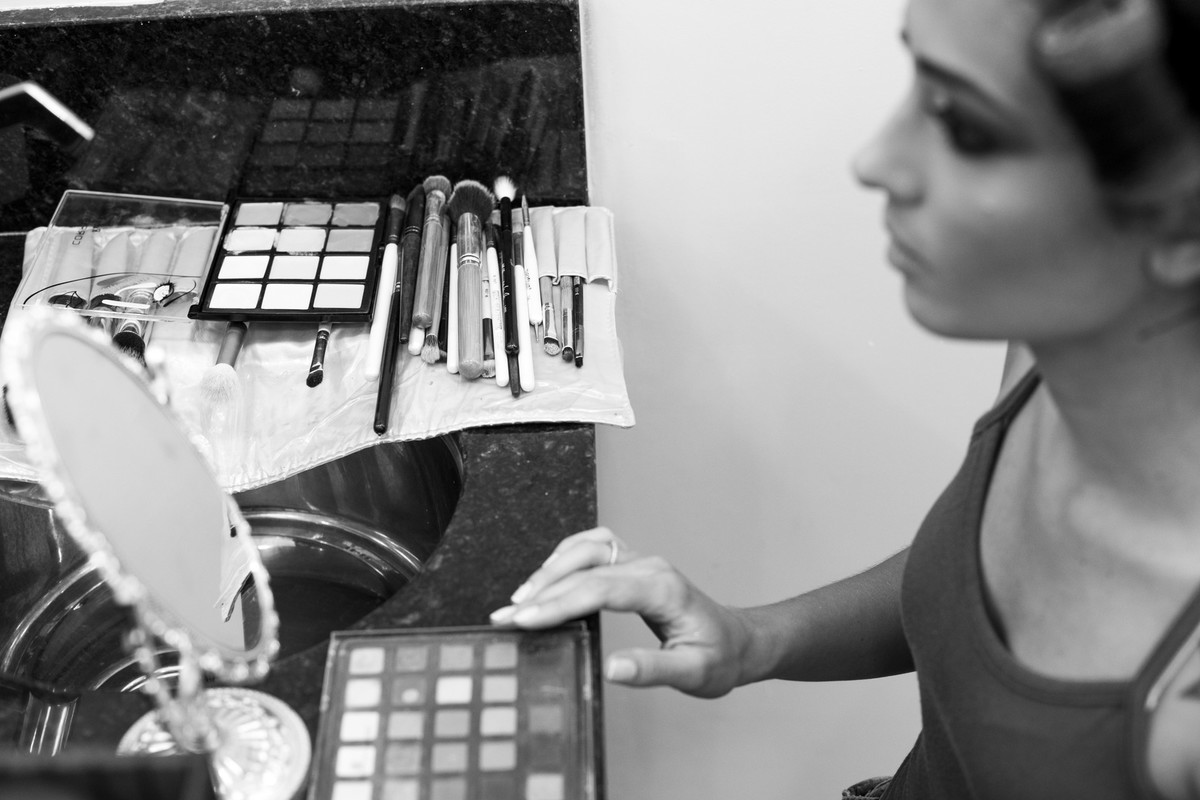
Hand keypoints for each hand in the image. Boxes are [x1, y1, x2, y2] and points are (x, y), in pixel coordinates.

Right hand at [489, 526, 750, 697]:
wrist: (739, 642)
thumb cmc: (719, 658)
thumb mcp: (694, 674)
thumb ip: (653, 670)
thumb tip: (612, 668)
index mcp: (662, 589)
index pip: (599, 588)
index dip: (559, 602)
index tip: (525, 620)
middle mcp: (649, 567)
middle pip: (585, 567)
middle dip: (542, 590)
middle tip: (507, 617)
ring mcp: (640, 561)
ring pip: (586, 548)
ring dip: (550, 569)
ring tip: (520, 600)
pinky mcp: (633, 565)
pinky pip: (593, 547)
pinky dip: (565, 557)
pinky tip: (546, 576)